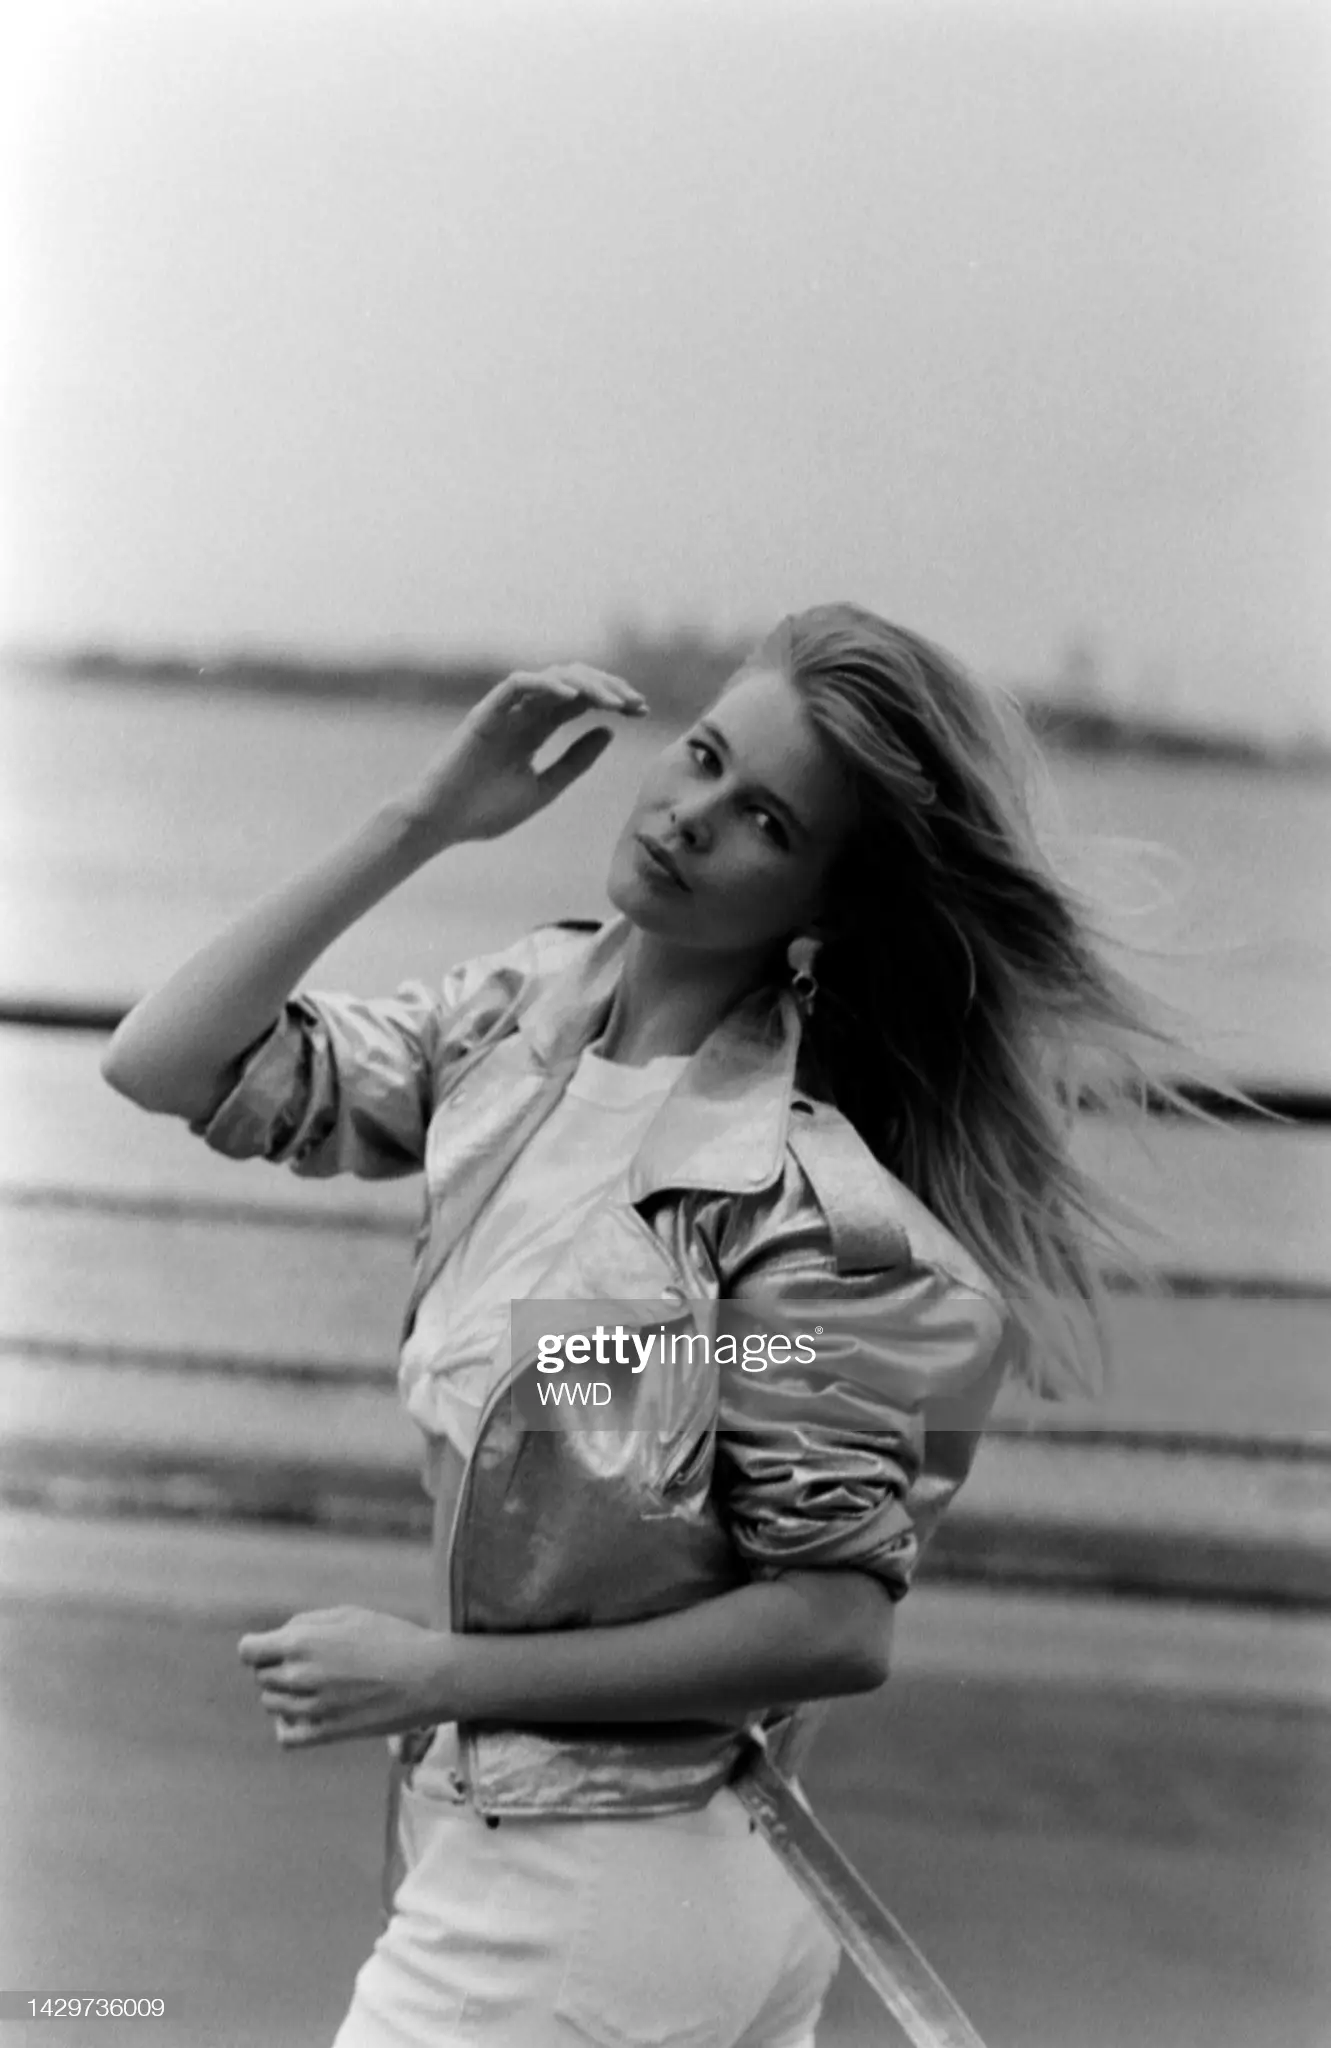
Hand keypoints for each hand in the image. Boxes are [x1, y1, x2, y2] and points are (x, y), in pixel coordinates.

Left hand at [237, 1605, 456, 1749]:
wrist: (427, 1676)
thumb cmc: (391, 1637)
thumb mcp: (348, 1613)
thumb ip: (306, 1623)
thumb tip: (281, 1637)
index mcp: (302, 1642)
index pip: (248, 1651)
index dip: (256, 1648)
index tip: (268, 1648)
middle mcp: (300, 1675)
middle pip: (260, 1678)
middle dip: (274, 1668)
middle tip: (305, 1664)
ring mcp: (312, 1707)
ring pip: (271, 1705)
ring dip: (283, 1695)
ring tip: (311, 1686)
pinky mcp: (327, 1733)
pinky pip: (286, 1737)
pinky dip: (286, 1726)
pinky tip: (302, 1715)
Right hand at [401, 663, 647, 848]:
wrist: (442, 824)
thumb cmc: (486, 810)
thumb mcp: (545, 788)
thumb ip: (575, 761)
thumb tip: (608, 732)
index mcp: (535, 730)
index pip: (581, 702)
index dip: (613, 701)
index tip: (642, 711)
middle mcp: (522, 714)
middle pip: (572, 683)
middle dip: (608, 688)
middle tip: (636, 704)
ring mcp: (503, 711)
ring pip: (550, 678)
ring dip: (586, 683)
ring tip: (613, 701)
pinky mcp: (485, 714)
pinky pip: (517, 685)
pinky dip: (545, 685)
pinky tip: (574, 697)